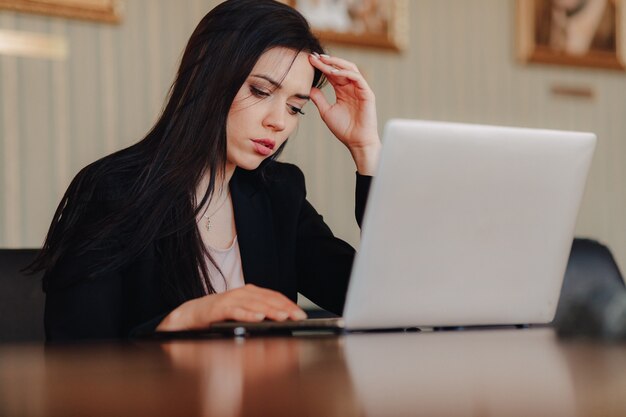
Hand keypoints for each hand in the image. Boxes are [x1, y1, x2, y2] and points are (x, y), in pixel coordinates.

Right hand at [156, 284, 306, 330]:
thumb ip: (257, 313)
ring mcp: (230, 300)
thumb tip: (279, 321)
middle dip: (285, 308)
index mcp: (249, 292)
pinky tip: (259, 318)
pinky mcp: (219, 309)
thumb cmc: (218, 315)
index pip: (273, 296)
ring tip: (284, 317)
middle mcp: (241, 293)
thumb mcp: (242, 312)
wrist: (190, 314)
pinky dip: (248, 314)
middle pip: (267, 299)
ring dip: (271, 311)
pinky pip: (236, 311)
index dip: (288, 304)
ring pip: (255, 304)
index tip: (300, 314)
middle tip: (298, 316)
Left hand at [308, 53, 380, 174]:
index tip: (309, 60)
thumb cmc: (344, 129)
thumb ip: (319, 99)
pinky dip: (345, 73)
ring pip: (350, 68)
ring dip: (336, 63)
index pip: (332, 74)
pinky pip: (357, 78)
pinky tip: (333, 73)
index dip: (321, 66)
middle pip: (340, 68)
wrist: (357, 141)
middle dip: (327, 61)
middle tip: (314, 56)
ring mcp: (360, 89)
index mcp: (343, 91)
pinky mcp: (367, 93)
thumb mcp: (326, 112)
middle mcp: (352, 87)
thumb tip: (308, 88)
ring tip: (323, 60)